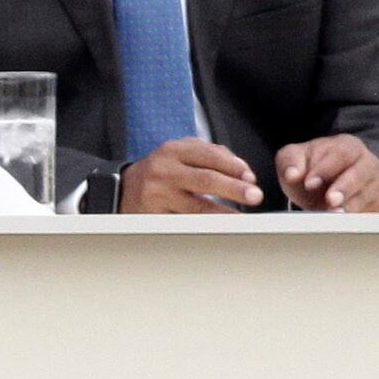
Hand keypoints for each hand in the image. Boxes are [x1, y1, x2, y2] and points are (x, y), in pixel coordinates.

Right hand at [117, 137, 263, 214]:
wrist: (124, 189)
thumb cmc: (161, 171)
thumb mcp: (181, 153)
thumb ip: (212, 155)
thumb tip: (242, 171)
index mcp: (175, 150)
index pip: (210, 156)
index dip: (233, 167)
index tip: (250, 177)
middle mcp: (165, 170)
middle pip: (206, 180)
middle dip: (234, 189)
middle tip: (254, 196)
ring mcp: (158, 195)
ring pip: (197, 206)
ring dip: (224, 213)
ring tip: (241, 218)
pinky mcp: (154, 216)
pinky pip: (185, 223)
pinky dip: (205, 226)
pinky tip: (218, 228)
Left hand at [275, 135, 378, 212]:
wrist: (322, 186)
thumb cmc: (310, 169)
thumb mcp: (294, 158)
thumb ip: (290, 161)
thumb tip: (292, 174)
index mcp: (347, 146)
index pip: (341, 153)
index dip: (325, 168)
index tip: (309, 183)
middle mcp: (366, 163)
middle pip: (361, 173)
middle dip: (345, 187)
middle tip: (330, 200)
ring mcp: (374, 185)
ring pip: (369, 195)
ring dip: (352, 207)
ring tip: (334, 216)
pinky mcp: (376, 206)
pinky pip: (372, 212)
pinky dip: (359, 220)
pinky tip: (344, 226)